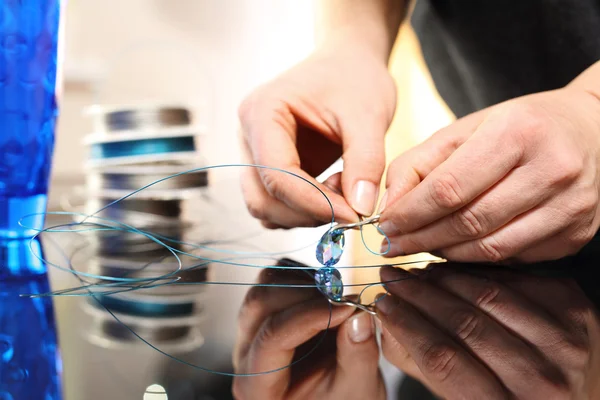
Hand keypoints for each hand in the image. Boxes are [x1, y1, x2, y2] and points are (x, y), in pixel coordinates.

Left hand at [232, 267, 384, 399]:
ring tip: (339, 301)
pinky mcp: (267, 308)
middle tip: (345, 302)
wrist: (338, 396)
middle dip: (307, 294)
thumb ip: (357, 356)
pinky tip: (329, 296)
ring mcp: (252, 327)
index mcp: (257, 386)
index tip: (347, 308)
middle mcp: (246, 353)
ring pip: (267, 282)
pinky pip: (279, 274)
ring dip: (307, 282)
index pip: (271, 338)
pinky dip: (307, 275)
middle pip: (260, 302)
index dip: (309, 316)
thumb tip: (357, 313)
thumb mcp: (358, 388)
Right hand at [238, 41, 395, 228]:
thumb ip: (366, 162)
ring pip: (266, 209)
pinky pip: (277, 206)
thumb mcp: (369, 115)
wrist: (348, 64)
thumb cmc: (355, 78)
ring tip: (343, 189)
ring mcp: (255, 155)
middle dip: (307, 213)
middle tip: (351, 206)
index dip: (314, 203)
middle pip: (262, 200)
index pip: (276, 175)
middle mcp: (248, 136)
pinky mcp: (269, 169)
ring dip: (306, 215)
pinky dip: (304, 212)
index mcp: (261, 113)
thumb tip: (361, 210)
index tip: (354, 215)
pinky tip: (334, 191)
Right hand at [376, 264, 599, 398]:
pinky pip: (513, 279)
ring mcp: (565, 341)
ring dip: (442, 277)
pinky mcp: (575, 309)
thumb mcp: (459, 398)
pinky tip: (453, 271)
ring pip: (487, 294)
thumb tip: (387, 317)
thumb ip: (419, 362)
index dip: (405, 324)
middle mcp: (543, 380)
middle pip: (465, 322)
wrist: (577, 398)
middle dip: (418, 294)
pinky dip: (477, 272)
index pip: (443, 358)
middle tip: (391, 277)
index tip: (382, 303)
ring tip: (417, 271)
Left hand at [378, 86, 599, 261]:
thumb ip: (417, 165)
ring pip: (491, 249)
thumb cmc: (517, 127)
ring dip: (446, 253)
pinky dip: (479, 257)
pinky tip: (461, 246)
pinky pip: (514, 258)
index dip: (409, 214)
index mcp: (517, 132)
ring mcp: (571, 206)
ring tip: (424, 244)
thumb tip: (388, 208)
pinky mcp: (577, 233)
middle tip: (395, 244)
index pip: (448, 188)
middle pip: (468, 223)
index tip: (385, 225)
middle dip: (421, 239)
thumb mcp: (462, 130)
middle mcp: (552, 169)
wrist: (592, 129)